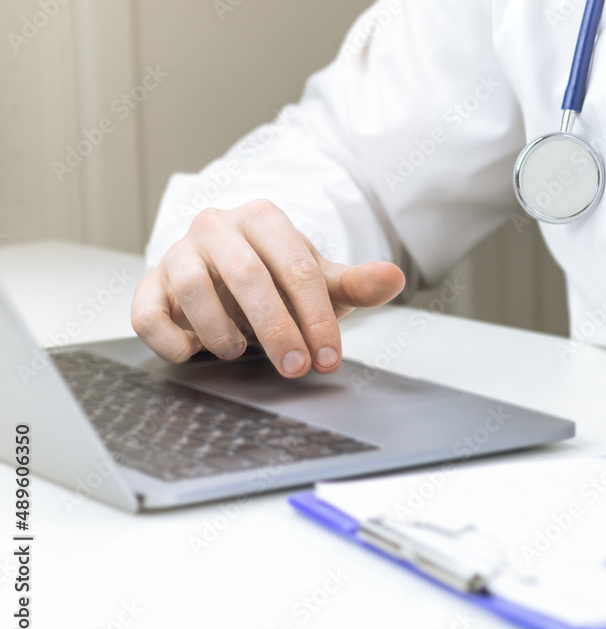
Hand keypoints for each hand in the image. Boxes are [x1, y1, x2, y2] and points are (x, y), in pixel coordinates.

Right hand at [131, 200, 405, 377]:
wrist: (229, 277)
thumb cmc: (280, 280)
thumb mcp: (321, 282)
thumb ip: (355, 283)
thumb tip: (394, 277)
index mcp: (265, 219)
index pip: (298, 268)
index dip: (317, 318)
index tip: (329, 358)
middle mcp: (218, 227)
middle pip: (248, 275)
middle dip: (277, 328)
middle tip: (294, 366)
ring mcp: (180, 253)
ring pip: (193, 287)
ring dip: (221, 331)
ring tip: (240, 352)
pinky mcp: (150, 284)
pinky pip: (146, 311)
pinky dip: (169, 339)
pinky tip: (193, 353)